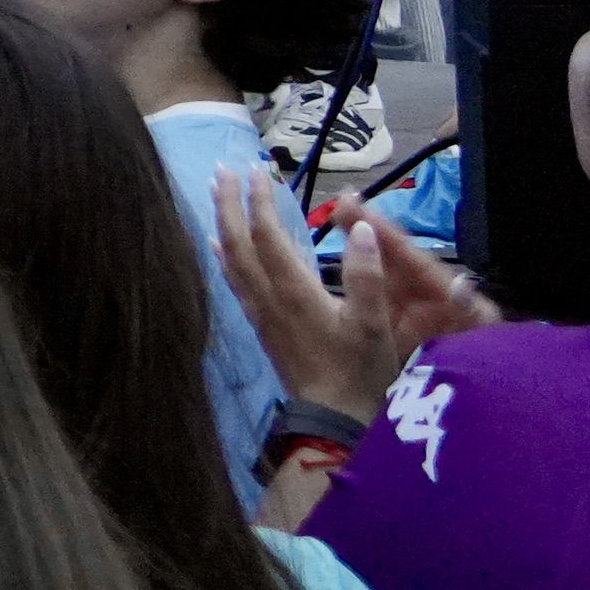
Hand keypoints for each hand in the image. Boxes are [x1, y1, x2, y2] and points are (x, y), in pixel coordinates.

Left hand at [211, 175, 500, 419]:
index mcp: (294, 291)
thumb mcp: (374, 325)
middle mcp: (268, 297)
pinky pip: (234, 282)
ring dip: (222, 221)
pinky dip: (223, 256)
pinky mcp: (261, 328)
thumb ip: (367, 276)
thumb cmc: (359, 373)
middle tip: (223, 167)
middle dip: (229, 202)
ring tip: (214, 192)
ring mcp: (260, 313)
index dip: (260, 200)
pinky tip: (216, 247)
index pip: (267, 235)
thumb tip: (361, 228)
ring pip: (231, 258)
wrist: (332, 422)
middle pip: (238, 240)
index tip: (258, 169)